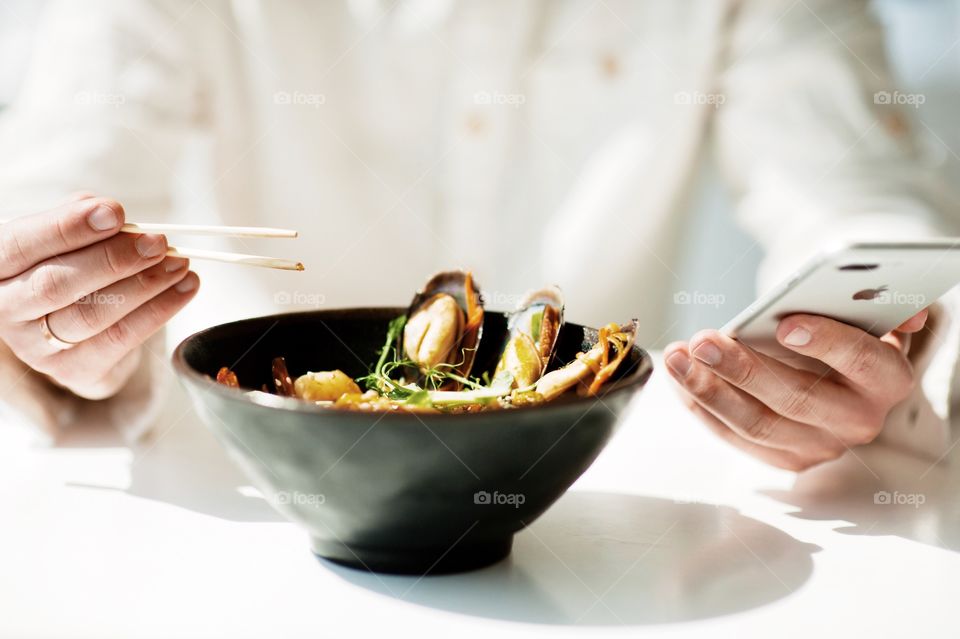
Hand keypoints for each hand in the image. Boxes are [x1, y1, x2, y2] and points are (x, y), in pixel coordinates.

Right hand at [0, 194, 199, 399]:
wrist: (66, 325)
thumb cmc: (63, 264)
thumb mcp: (59, 236)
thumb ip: (75, 218)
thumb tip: (103, 210)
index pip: (21, 245)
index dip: (67, 227)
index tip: (113, 212)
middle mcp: (6, 310)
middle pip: (56, 285)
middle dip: (113, 260)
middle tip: (157, 242)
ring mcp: (37, 348)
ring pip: (92, 316)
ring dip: (145, 286)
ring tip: (179, 262)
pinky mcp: (74, 371)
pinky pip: (121, 340)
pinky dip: (159, 310)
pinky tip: (185, 287)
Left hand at [663, 310, 927, 470]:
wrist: (837, 371)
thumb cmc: (844, 333)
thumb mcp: (866, 315)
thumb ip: (877, 306)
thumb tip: (904, 310)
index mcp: (886, 379)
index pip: (861, 360)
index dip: (826, 342)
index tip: (785, 324)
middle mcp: (857, 420)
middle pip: (796, 398)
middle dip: (743, 369)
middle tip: (703, 342)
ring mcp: (819, 446)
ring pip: (757, 424)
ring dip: (708, 390)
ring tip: (677, 357)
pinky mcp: (785, 459)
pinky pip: (735, 436)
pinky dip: (702, 407)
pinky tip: (679, 379)